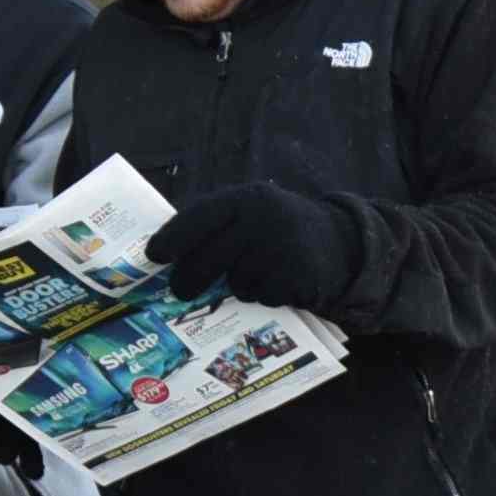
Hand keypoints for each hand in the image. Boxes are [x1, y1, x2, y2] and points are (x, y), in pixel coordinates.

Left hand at [149, 183, 355, 311]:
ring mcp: (280, 248)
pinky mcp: (295, 276)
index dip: (172, 239)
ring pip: (235, 283)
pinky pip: (261, 297)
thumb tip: (169, 256)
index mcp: (246, 198)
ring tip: (258, 273)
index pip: (198, 218)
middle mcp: (262, 219)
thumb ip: (217, 225)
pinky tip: (278, 281)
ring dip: (239, 286)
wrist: (341, 243)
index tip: (154, 256)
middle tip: (179, 291)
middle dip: (189, 279)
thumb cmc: (280, 229)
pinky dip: (264, 295)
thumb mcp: (251, 213)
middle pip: (208, 258)